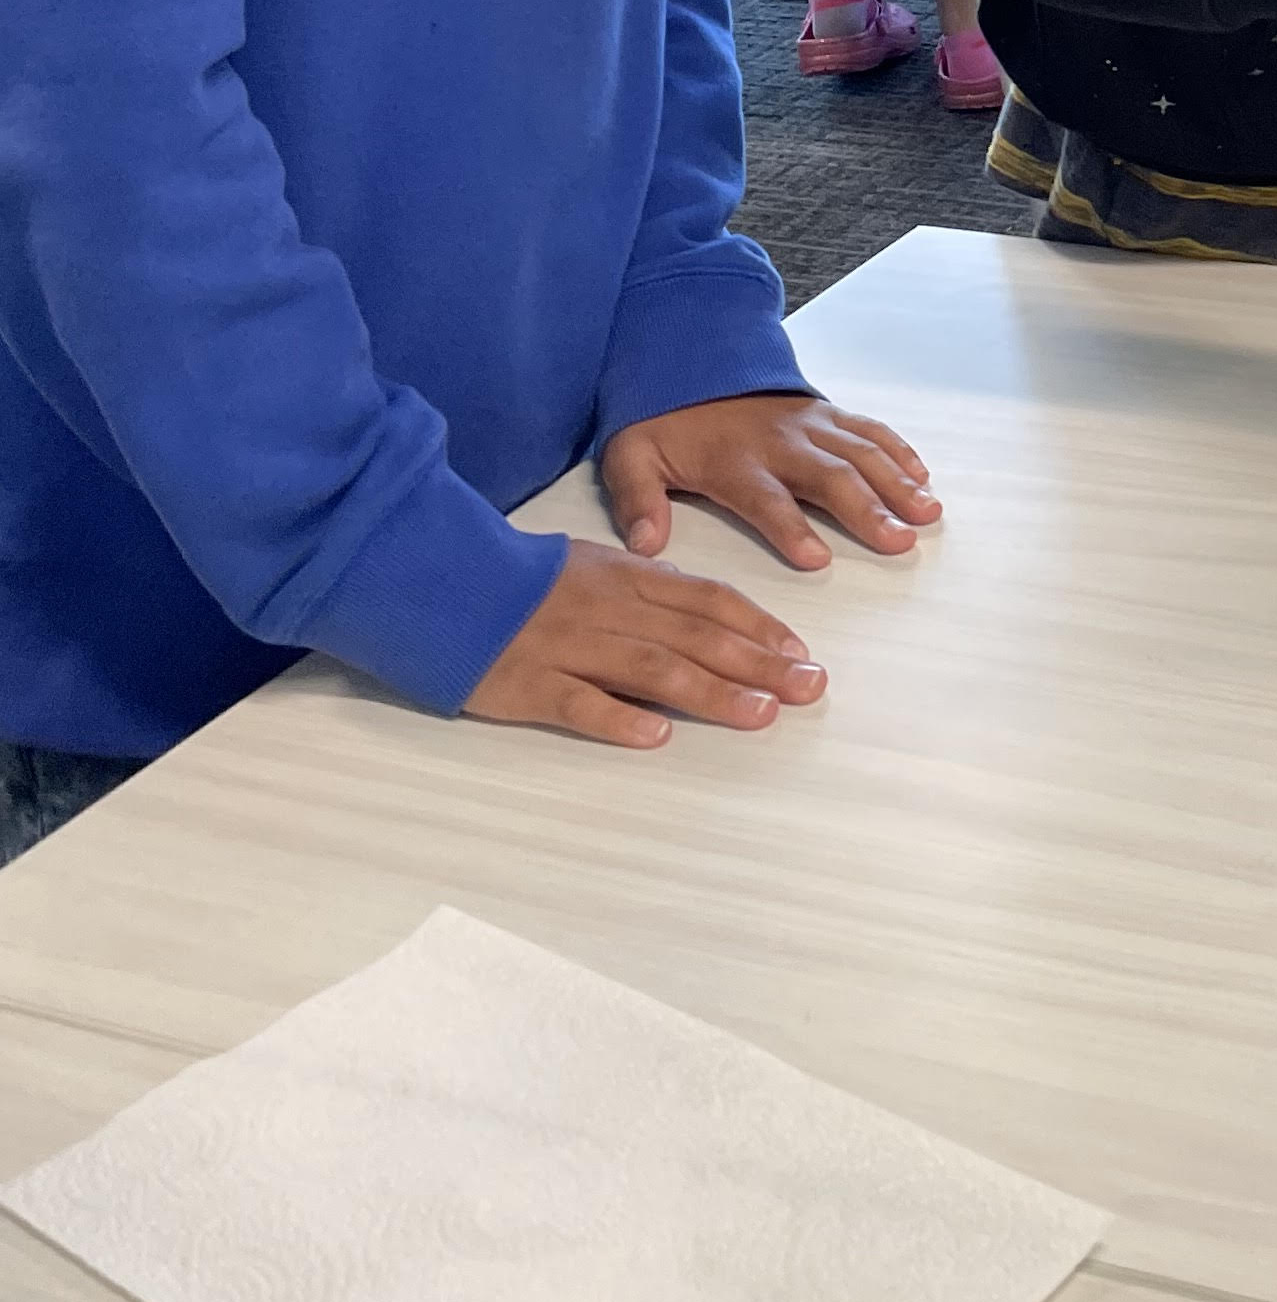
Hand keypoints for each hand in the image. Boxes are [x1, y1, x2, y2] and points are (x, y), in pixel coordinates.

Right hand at [464, 537, 827, 750]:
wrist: (441, 578)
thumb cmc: (524, 577)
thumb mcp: (595, 564)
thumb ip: (650, 586)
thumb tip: (706, 608)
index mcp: (628, 577)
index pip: (708, 600)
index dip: (759, 626)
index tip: (802, 653)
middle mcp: (610, 610)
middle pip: (696, 637)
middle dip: (759, 664)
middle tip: (810, 688)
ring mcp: (570, 647)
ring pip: (651, 669)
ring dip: (711, 693)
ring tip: (760, 715)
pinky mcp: (528, 684)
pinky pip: (578, 703)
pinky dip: (618, 719)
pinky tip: (657, 736)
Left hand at [599, 391, 939, 570]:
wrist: (686, 358)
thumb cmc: (661, 421)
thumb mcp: (629, 457)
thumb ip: (636, 500)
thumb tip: (645, 545)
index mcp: (734, 461)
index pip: (765, 499)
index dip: (791, 528)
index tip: (817, 558)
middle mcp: (779, 442)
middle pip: (831, 477)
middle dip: (868, 509)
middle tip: (900, 539)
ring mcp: (808, 425)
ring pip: (860, 453)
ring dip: (897, 483)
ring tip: (927, 512)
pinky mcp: (824, 413)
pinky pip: (868, 428)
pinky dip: (898, 450)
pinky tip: (922, 475)